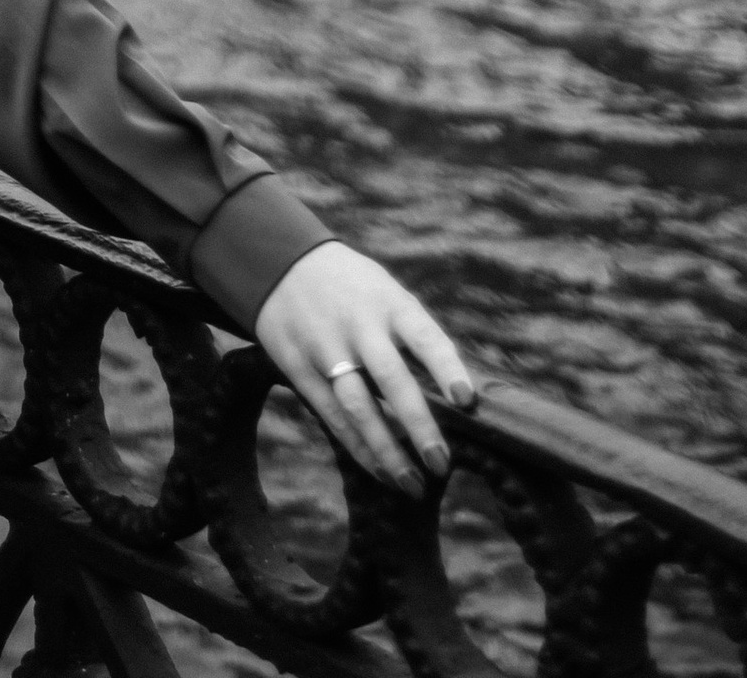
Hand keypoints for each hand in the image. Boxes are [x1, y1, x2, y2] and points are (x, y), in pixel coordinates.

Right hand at [251, 241, 475, 492]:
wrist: (279, 262)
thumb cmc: (352, 286)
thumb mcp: (385, 290)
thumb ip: (413, 334)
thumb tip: (456, 394)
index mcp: (388, 302)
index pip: (424, 336)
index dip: (447, 368)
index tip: (467, 402)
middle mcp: (358, 324)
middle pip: (391, 377)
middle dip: (418, 423)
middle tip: (441, 463)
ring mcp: (325, 348)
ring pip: (357, 405)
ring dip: (387, 449)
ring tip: (413, 484)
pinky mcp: (299, 369)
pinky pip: (331, 415)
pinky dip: (358, 447)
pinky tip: (380, 470)